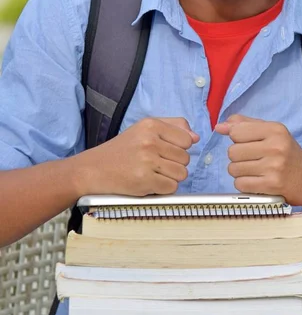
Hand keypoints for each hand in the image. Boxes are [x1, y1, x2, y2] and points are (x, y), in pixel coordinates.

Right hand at [78, 118, 198, 196]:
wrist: (93, 169)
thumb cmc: (121, 150)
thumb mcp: (144, 129)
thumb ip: (173, 127)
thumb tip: (196, 137)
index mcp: (151, 125)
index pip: (187, 140)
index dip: (180, 148)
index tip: (165, 151)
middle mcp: (149, 141)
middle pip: (186, 158)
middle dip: (175, 164)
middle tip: (156, 164)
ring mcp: (147, 161)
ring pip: (182, 174)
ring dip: (171, 177)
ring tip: (154, 173)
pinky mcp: (144, 181)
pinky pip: (172, 187)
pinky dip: (164, 189)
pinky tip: (150, 182)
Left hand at [215, 115, 301, 206]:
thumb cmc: (288, 154)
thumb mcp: (272, 132)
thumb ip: (245, 125)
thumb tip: (219, 127)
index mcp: (274, 129)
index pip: (236, 131)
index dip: (237, 139)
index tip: (247, 144)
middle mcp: (275, 146)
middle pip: (232, 151)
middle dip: (237, 157)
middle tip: (253, 160)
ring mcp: (273, 167)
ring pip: (233, 168)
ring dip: (240, 172)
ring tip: (255, 171)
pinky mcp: (271, 185)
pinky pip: (240, 184)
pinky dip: (244, 184)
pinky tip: (257, 181)